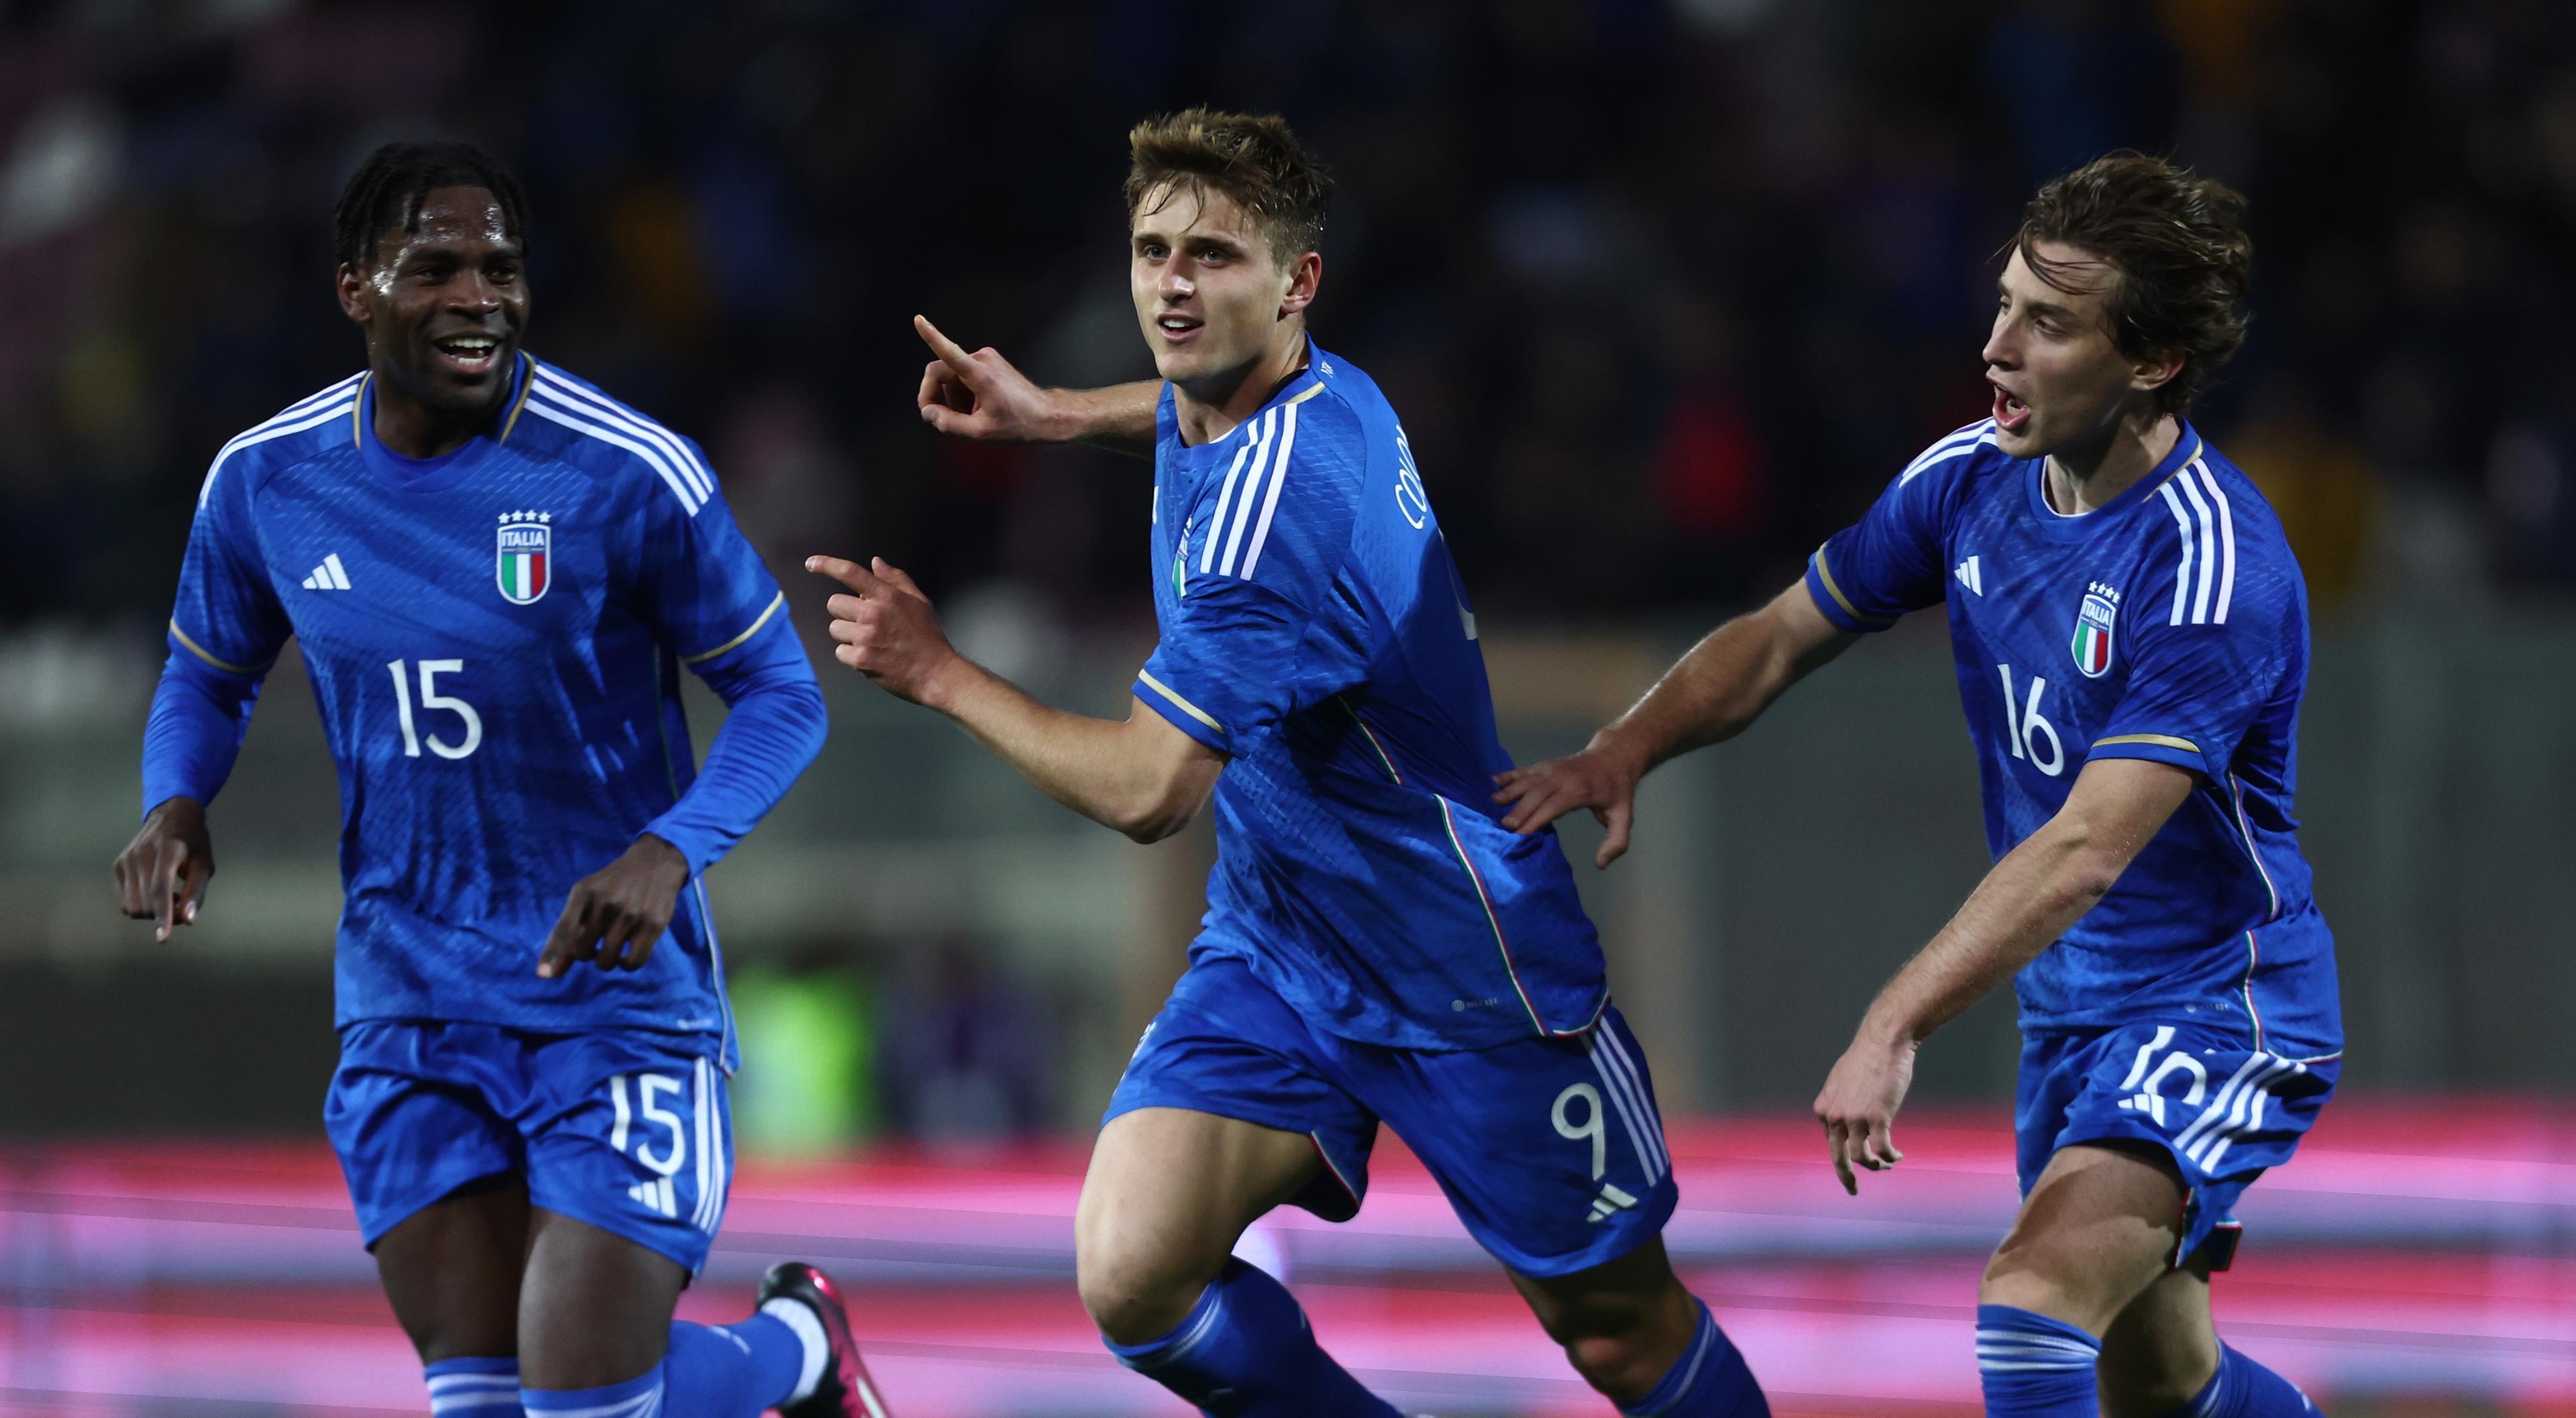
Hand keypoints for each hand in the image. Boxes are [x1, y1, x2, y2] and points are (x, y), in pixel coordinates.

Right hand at [114, 797, 214, 941]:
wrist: (171, 815)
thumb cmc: (194, 841)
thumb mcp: (204, 863)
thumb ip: (196, 891)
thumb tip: (187, 920)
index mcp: (166, 850)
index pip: (159, 890)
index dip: (162, 916)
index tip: (163, 938)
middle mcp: (141, 854)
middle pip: (145, 902)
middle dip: (164, 915)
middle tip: (183, 907)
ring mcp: (126, 859)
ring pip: (132, 906)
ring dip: (151, 912)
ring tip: (171, 897)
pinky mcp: (117, 866)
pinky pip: (124, 901)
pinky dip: (140, 905)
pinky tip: (155, 892)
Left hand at [537, 833, 690, 979]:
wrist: (654, 863)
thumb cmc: (613, 885)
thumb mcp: (586, 899)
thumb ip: (569, 934)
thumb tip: (549, 974)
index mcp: (584, 893)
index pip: (564, 929)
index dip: (552, 954)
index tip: (543, 976)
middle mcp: (606, 903)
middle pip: (582, 952)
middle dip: (586, 954)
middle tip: (596, 943)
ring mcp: (631, 914)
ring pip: (606, 961)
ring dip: (606, 961)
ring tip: (612, 948)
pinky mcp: (653, 924)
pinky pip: (633, 962)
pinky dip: (626, 965)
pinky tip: (627, 954)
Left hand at [806, 554, 965, 705]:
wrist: (935, 673)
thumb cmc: (928, 637)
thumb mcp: (918, 601)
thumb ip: (895, 579)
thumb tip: (875, 562)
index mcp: (887, 596)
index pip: (850, 573)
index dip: (826, 565)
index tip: (811, 563)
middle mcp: (874, 613)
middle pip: (834, 603)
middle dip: (845, 612)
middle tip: (864, 623)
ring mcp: (866, 637)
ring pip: (835, 629)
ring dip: (848, 635)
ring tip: (871, 642)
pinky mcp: (861, 659)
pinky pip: (840, 651)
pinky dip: (851, 655)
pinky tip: (870, 656)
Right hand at [915, 315, 1060, 441]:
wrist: (1046, 417)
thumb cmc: (1018, 425)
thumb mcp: (980, 432)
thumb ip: (949, 423)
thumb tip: (928, 413)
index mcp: (979, 374)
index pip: (949, 352)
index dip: (931, 337)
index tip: (918, 320)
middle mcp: (981, 359)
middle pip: (940, 373)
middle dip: (936, 397)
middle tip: (940, 419)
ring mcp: (986, 358)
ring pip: (950, 378)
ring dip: (952, 399)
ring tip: (972, 417)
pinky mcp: (989, 362)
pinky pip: (962, 377)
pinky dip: (963, 395)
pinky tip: (978, 409)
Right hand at [1491, 741, 1644, 867]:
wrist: (1614, 757)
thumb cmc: (1617, 791)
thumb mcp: (1624, 817)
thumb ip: (1616, 842)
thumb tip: (1600, 864)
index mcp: (1580, 791)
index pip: (1553, 806)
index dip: (1536, 819)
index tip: (1520, 834)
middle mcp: (1562, 777)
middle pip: (1536, 793)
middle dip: (1519, 809)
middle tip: (1504, 826)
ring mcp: (1552, 768)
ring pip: (1527, 780)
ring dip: (1510, 791)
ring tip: (1493, 802)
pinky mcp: (1546, 764)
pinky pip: (1525, 769)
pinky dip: (1510, 775)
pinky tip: (1494, 781)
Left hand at [1813, 1028, 1915, 1194]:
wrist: (1883, 1043)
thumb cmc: (1866, 1060)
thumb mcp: (1840, 1082)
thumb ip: (1839, 1102)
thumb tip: (1843, 1118)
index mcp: (1823, 1108)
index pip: (1831, 1141)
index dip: (1844, 1153)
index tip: (1855, 1159)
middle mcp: (1835, 1116)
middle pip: (1837, 1156)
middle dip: (1845, 1177)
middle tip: (1852, 1190)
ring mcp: (1854, 1118)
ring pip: (1861, 1157)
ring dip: (1875, 1165)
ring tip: (1887, 1164)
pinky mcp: (1877, 1118)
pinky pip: (1882, 1149)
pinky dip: (1890, 1156)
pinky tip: (1897, 1156)